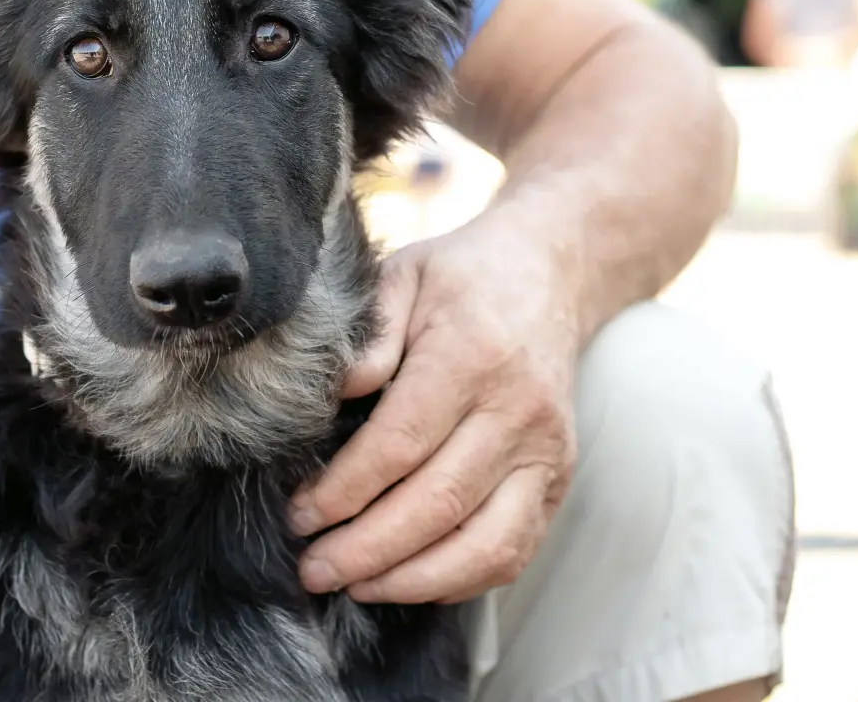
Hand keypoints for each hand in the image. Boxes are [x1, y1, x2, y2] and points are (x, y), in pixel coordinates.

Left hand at [289, 206, 578, 603]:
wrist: (551, 272)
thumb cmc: (461, 277)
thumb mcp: (402, 275)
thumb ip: (367, 334)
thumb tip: (334, 395)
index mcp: (471, 355)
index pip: (400, 444)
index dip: (344, 491)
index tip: (299, 514)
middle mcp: (517, 411)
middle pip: (437, 504)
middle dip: (365, 549)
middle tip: (311, 567)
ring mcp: (545, 452)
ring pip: (483, 544)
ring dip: (411, 579)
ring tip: (353, 585)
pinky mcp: (558, 480)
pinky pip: (513, 551)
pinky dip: (459, 580)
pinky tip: (407, 580)